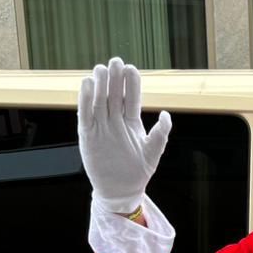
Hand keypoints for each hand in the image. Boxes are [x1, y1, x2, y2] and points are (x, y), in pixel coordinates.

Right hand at [78, 57, 171, 214]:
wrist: (120, 190)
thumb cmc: (138, 172)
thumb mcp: (152, 153)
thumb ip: (160, 134)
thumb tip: (167, 115)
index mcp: (131, 122)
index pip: (131, 98)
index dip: (131, 84)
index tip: (132, 68)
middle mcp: (115, 121)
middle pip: (114, 95)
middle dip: (115, 78)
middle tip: (115, 61)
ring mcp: (101, 126)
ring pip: (99, 100)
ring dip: (100, 84)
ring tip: (101, 69)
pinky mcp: (88, 134)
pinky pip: (85, 114)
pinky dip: (85, 100)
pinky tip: (87, 84)